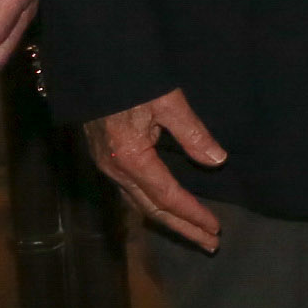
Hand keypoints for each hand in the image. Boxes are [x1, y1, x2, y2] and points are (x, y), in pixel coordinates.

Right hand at [89, 88, 227, 251]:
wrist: (90, 62)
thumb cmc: (130, 78)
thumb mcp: (167, 100)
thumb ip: (192, 132)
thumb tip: (217, 160)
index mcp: (131, 158)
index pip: (168, 197)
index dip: (192, 215)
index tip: (215, 229)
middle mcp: (115, 169)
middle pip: (152, 210)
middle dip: (183, 228)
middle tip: (211, 244)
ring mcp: (106, 165)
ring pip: (139, 204)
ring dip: (169, 220)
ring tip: (194, 232)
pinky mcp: (104, 158)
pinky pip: (130, 192)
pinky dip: (152, 205)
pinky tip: (164, 207)